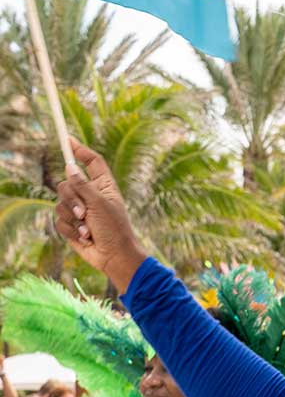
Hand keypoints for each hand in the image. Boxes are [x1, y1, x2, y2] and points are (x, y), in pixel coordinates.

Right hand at [52, 140, 145, 291]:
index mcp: (104, 186)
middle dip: (71, 198)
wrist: (114, 257)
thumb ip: (83, 186)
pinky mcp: (71, 224)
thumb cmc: (114, 230)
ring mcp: (80, 210)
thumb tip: (70, 167)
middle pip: (67, 182)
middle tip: (83, 212)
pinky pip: (59, 220)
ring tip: (89, 229)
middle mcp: (90, 195)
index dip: (80, 150)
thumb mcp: (100, 204)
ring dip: (73, 218)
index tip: (68, 140)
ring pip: (60, 202)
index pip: (92, 162)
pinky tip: (85, 237)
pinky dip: (71, 230)